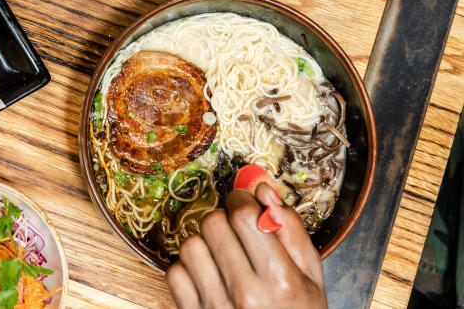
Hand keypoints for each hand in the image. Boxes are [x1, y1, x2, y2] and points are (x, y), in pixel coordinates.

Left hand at [166, 182, 326, 307]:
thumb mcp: (311, 276)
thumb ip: (290, 228)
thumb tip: (262, 188)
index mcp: (280, 280)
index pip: (244, 215)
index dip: (241, 201)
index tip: (245, 206)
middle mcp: (245, 294)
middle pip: (213, 224)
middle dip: (224, 220)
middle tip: (237, 234)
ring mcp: (216, 307)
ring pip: (191, 245)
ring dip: (205, 244)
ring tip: (224, 257)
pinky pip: (175, 272)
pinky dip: (188, 269)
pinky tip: (209, 277)